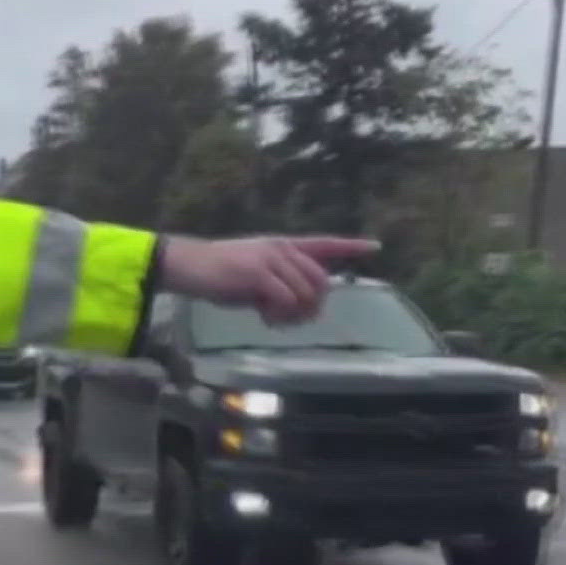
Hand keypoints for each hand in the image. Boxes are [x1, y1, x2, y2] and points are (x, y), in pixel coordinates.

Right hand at [158, 235, 379, 324]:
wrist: (190, 266)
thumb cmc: (220, 276)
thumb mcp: (257, 278)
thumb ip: (282, 285)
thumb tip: (302, 308)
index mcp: (283, 246)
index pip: (324, 244)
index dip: (351, 246)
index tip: (376, 247)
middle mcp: (282, 248)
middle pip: (321, 281)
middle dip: (314, 306)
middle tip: (292, 320)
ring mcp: (271, 258)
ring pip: (306, 293)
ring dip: (294, 315)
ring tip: (272, 319)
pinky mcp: (259, 273)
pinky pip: (286, 301)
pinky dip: (279, 316)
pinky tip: (264, 317)